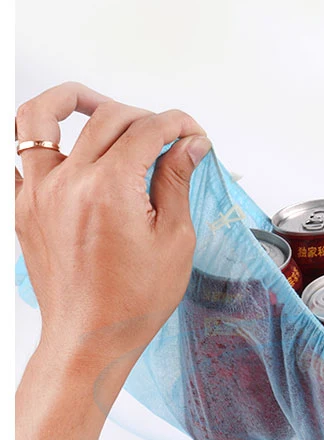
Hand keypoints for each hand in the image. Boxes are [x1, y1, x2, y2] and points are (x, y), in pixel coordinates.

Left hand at [15, 82, 210, 439]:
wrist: (90, 339)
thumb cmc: (133, 301)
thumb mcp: (174, 240)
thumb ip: (176, 182)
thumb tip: (189, 146)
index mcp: (111, 191)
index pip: (146, 130)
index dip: (176, 124)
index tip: (190, 133)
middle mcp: (69, 184)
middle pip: (105, 117)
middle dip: (142, 115)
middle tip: (163, 134)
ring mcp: (38, 194)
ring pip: (37, 118)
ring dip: (68, 100)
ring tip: (93, 104)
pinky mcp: (22, 209)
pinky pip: (12, 159)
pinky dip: (31, 139)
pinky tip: (57, 143)